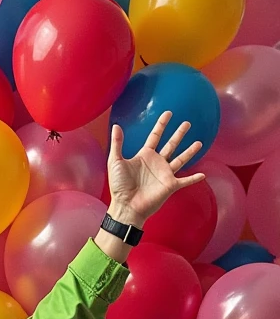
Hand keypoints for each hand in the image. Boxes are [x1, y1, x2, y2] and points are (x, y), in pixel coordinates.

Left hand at [107, 111, 205, 227]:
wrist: (126, 206)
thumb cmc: (119, 186)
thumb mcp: (116, 161)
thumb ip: (117, 144)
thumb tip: (117, 126)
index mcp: (145, 156)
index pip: (155, 136)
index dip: (161, 124)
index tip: (168, 113)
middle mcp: (157, 163)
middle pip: (171, 145)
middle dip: (179, 134)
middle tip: (187, 123)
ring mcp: (165, 174)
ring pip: (181, 159)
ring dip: (190, 151)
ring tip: (199, 142)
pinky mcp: (170, 186)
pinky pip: (185, 181)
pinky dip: (194, 178)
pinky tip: (203, 175)